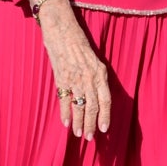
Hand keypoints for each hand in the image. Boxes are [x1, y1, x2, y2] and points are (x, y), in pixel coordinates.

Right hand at [34, 0, 110, 139]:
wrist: (61, 28)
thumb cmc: (78, 42)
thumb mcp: (93, 58)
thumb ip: (96, 75)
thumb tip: (98, 94)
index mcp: (100, 72)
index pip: (105, 100)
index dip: (105, 116)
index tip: (103, 129)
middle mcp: (89, 77)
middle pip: (92, 106)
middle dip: (91, 124)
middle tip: (89, 137)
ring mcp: (74, 78)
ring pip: (79, 106)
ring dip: (78, 122)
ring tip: (78, 133)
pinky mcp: (61, 77)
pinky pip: (64, 100)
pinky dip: (64, 113)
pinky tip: (65, 122)